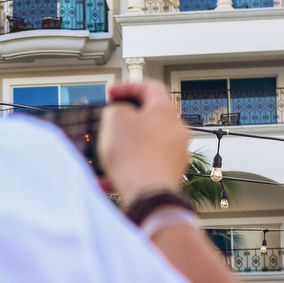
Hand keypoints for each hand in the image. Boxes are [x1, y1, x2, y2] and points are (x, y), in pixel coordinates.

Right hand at [98, 82, 190, 202]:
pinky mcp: (170, 175)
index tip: (112, 92)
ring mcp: (176, 154)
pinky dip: (129, 168)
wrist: (149, 195)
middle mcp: (176, 131)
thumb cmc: (135, 156)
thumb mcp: (114, 119)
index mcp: (166, 111)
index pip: (150, 88)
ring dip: (126, 146)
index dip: (128, 86)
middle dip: (127, 120)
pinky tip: (109, 178)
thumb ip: (115, 109)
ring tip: (107, 154)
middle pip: (150, 117)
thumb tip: (118, 115)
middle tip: (111, 123)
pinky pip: (146, 166)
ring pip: (147, 144)